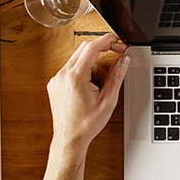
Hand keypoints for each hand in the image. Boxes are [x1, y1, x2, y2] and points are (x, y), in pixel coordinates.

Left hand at [46, 34, 129, 155]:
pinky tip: (90, 86)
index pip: (92, 48)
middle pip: (84, 49)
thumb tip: (124, 60)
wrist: (70, 139)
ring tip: (101, 83)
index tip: (117, 40)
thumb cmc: (86, 124)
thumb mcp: (108, 100)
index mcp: (75, 77)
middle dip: (102, 49)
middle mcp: (63, 75)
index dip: (107, 40)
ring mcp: (57, 79)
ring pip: (78, 59)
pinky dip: (84, 71)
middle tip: (117, 54)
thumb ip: (117, 76)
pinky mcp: (55, 84)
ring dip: (93, 63)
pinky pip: (71, 68)